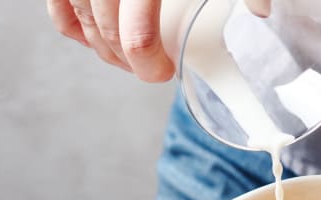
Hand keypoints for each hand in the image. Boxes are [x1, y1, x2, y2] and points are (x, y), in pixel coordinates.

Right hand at [47, 0, 269, 81]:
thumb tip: (261, 11)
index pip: (135, 33)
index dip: (147, 63)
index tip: (162, 71)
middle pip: (105, 30)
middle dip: (127, 60)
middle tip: (150, 68)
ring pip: (78, 16)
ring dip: (101, 44)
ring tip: (125, 56)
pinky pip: (59, 0)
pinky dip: (71, 21)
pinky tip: (92, 34)